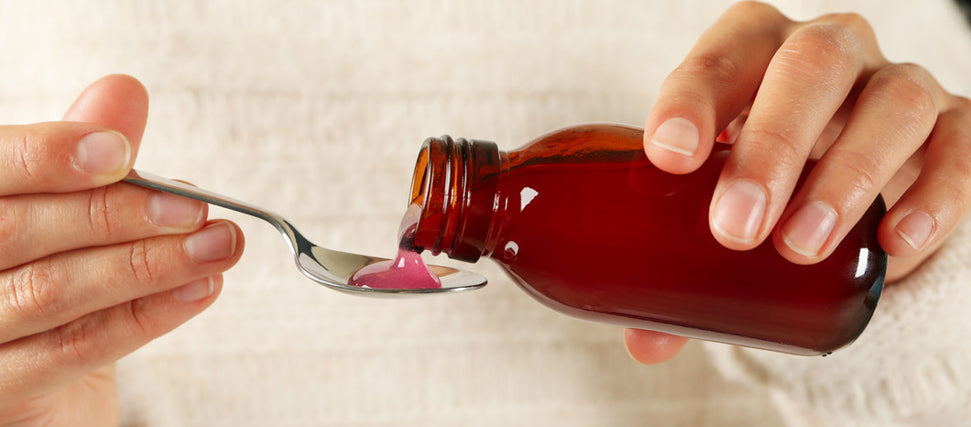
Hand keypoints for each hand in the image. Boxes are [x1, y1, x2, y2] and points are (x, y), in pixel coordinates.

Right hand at [0, 75, 244, 425]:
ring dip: (147, 264)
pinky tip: (198, 290)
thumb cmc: (49, 282)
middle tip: (196, 208)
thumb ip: (86, 161)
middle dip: (118, 214)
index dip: (50, 158)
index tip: (122, 153)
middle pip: (18, 230)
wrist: (43, 391)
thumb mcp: (68, 218)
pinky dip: (145, 316)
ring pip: (51, 291)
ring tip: (216, 247)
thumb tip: (122, 94)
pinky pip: (72, 350)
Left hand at [628, 2, 970, 363]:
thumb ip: (675, 264)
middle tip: (736, 228)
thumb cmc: (761, 180)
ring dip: (847, 176)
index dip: (693, 98)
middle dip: (771, 146)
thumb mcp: (713, 201)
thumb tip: (643, 342)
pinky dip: (935, 196)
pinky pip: (961, 148)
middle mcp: (829, 52)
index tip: (670, 158)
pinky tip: (895, 244)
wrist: (841, 178)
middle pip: (810, 67)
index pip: (723, 55)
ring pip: (892, 103)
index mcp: (753, 52)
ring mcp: (895, 85)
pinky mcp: (953, 127)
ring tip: (801, 247)